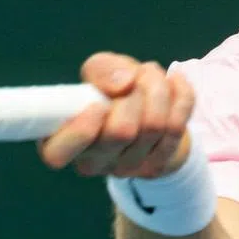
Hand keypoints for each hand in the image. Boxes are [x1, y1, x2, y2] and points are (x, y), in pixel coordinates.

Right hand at [39, 52, 194, 177]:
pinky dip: (180, 95)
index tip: (98, 106)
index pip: (57, 154)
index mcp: (62, 141)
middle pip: (120, 131)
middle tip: (134, 79)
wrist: (148, 110)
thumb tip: (124, 84)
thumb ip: (102, 70)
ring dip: (157, 88)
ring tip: (151, 76)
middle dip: (134, 92)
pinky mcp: (158, 165)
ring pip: (154, 126)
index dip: (80, 131)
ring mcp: (126, 168)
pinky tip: (174, 84)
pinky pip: (178, 126)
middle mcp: (91, 161)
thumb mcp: (99, 71)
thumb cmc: (111, 91)